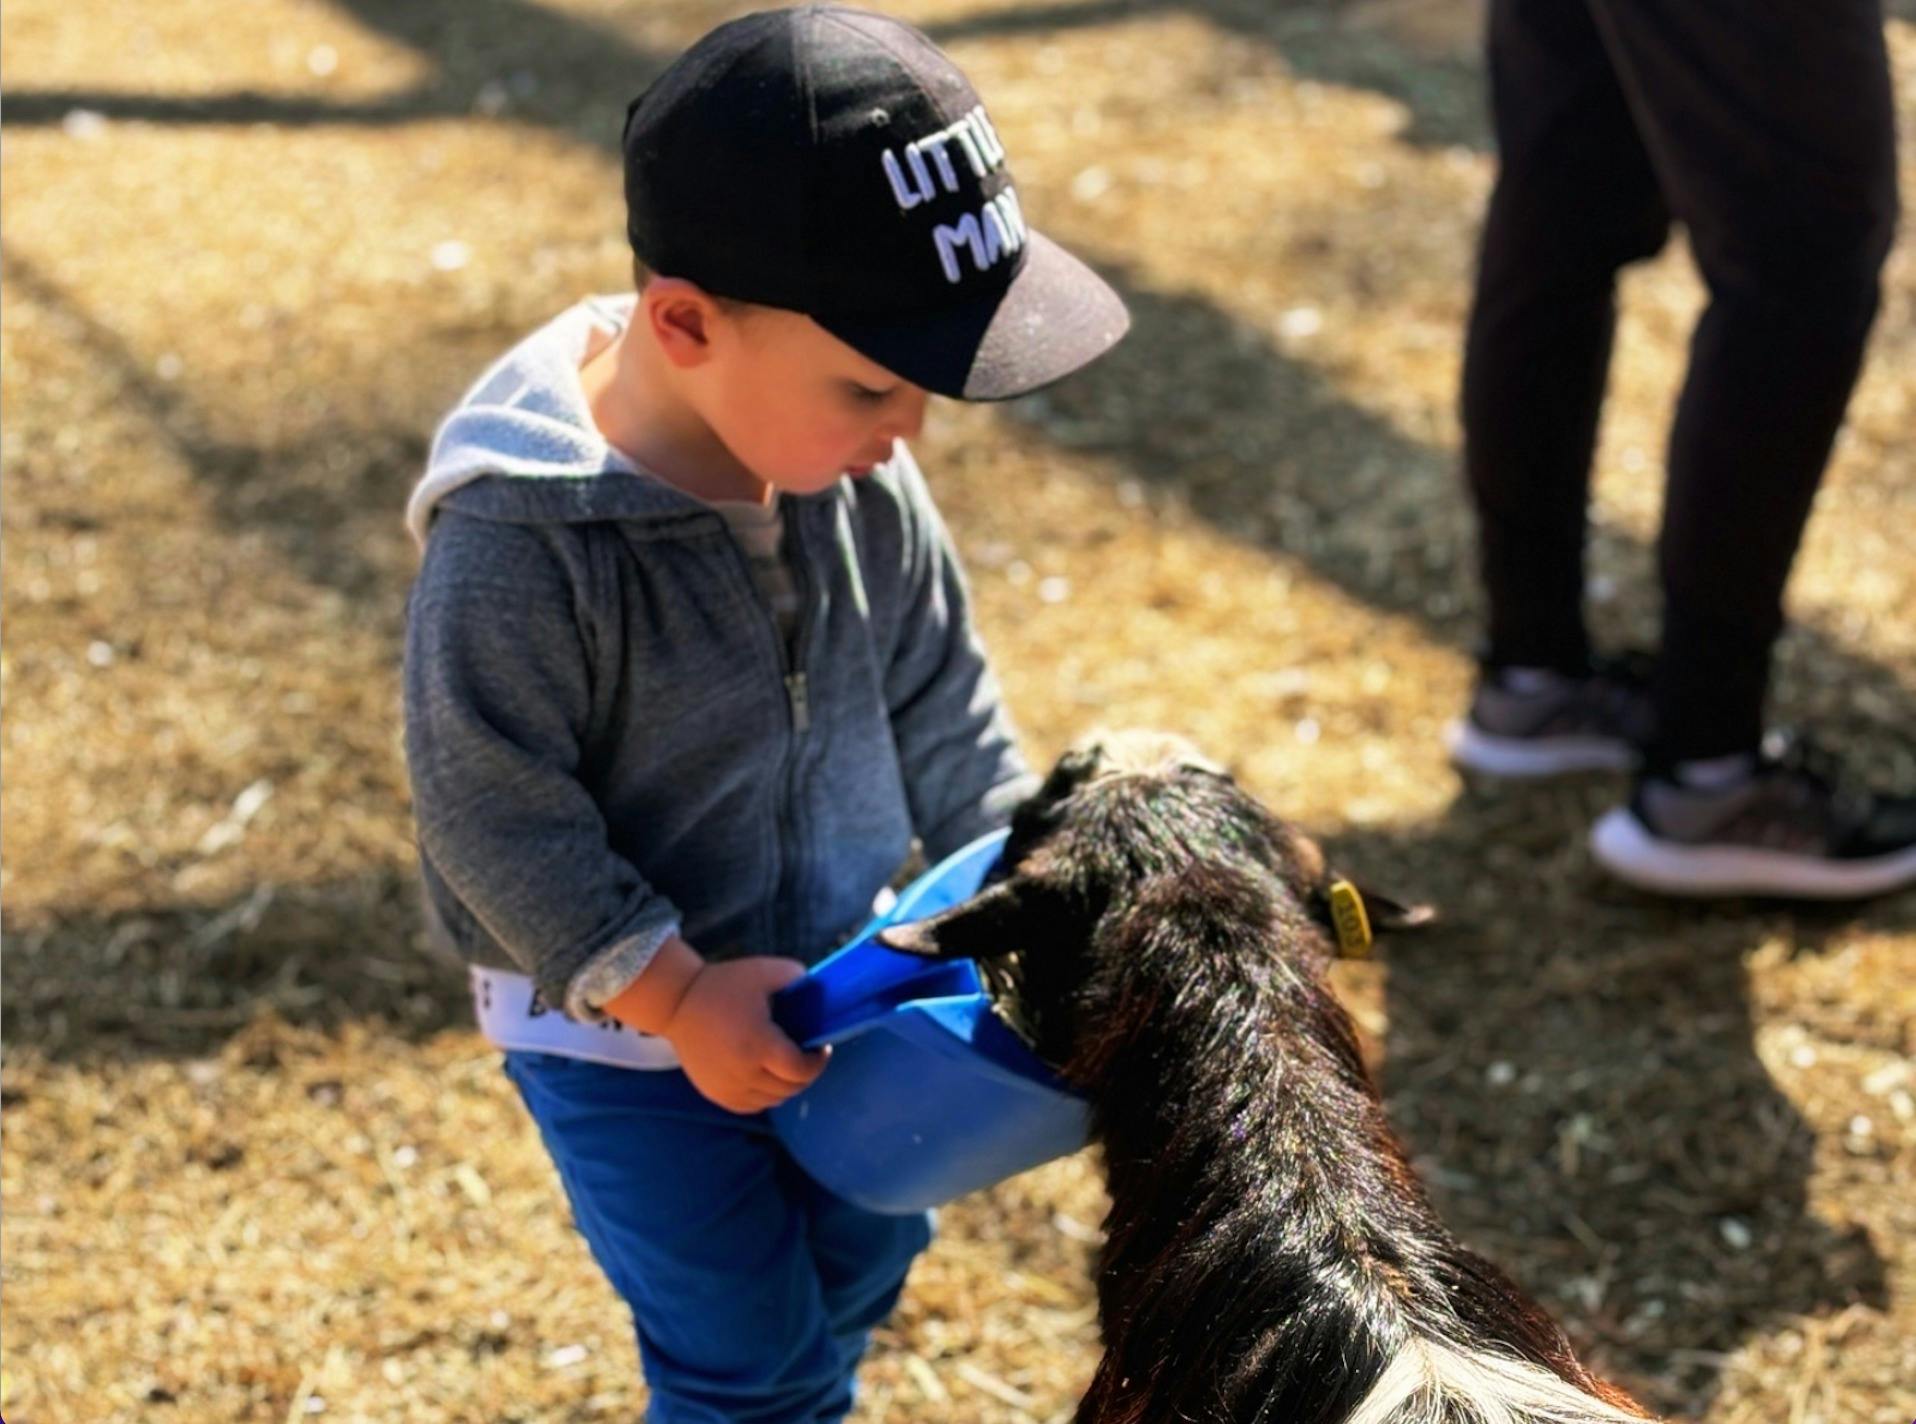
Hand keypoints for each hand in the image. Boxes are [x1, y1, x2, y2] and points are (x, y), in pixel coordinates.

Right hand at [661, 957, 829, 1113]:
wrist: (676, 1003)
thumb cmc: (722, 985)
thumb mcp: (763, 971)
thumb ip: (796, 976)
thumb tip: (817, 989)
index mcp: (759, 1045)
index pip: (801, 1071)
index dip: (818, 1063)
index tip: (821, 1048)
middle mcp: (744, 1073)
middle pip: (789, 1088)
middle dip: (805, 1074)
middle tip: (806, 1055)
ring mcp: (728, 1087)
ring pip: (772, 1100)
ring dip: (785, 1085)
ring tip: (785, 1065)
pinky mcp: (715, 1093)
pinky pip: (751, 1105)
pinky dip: (765, 1095)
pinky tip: (765, 1075)